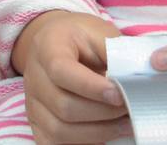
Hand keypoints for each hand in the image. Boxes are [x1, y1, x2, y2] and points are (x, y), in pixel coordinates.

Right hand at [11, 10, 127, 143]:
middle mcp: (34, 76)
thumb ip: (115, 51)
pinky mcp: (37, 122)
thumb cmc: (84, 38)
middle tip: (131, 109)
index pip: (61, 70)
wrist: (59, 43)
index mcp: (48, 46)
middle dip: (103, 112)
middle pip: (63, 105)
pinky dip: (83, 143)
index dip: (91, 87)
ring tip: (124, 124)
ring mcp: (32, 102)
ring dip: (99, 132)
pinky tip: (104, 133)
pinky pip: (54, 143)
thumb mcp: (100, 32)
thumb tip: (134, 77)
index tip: (119, 95)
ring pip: (60, 130)